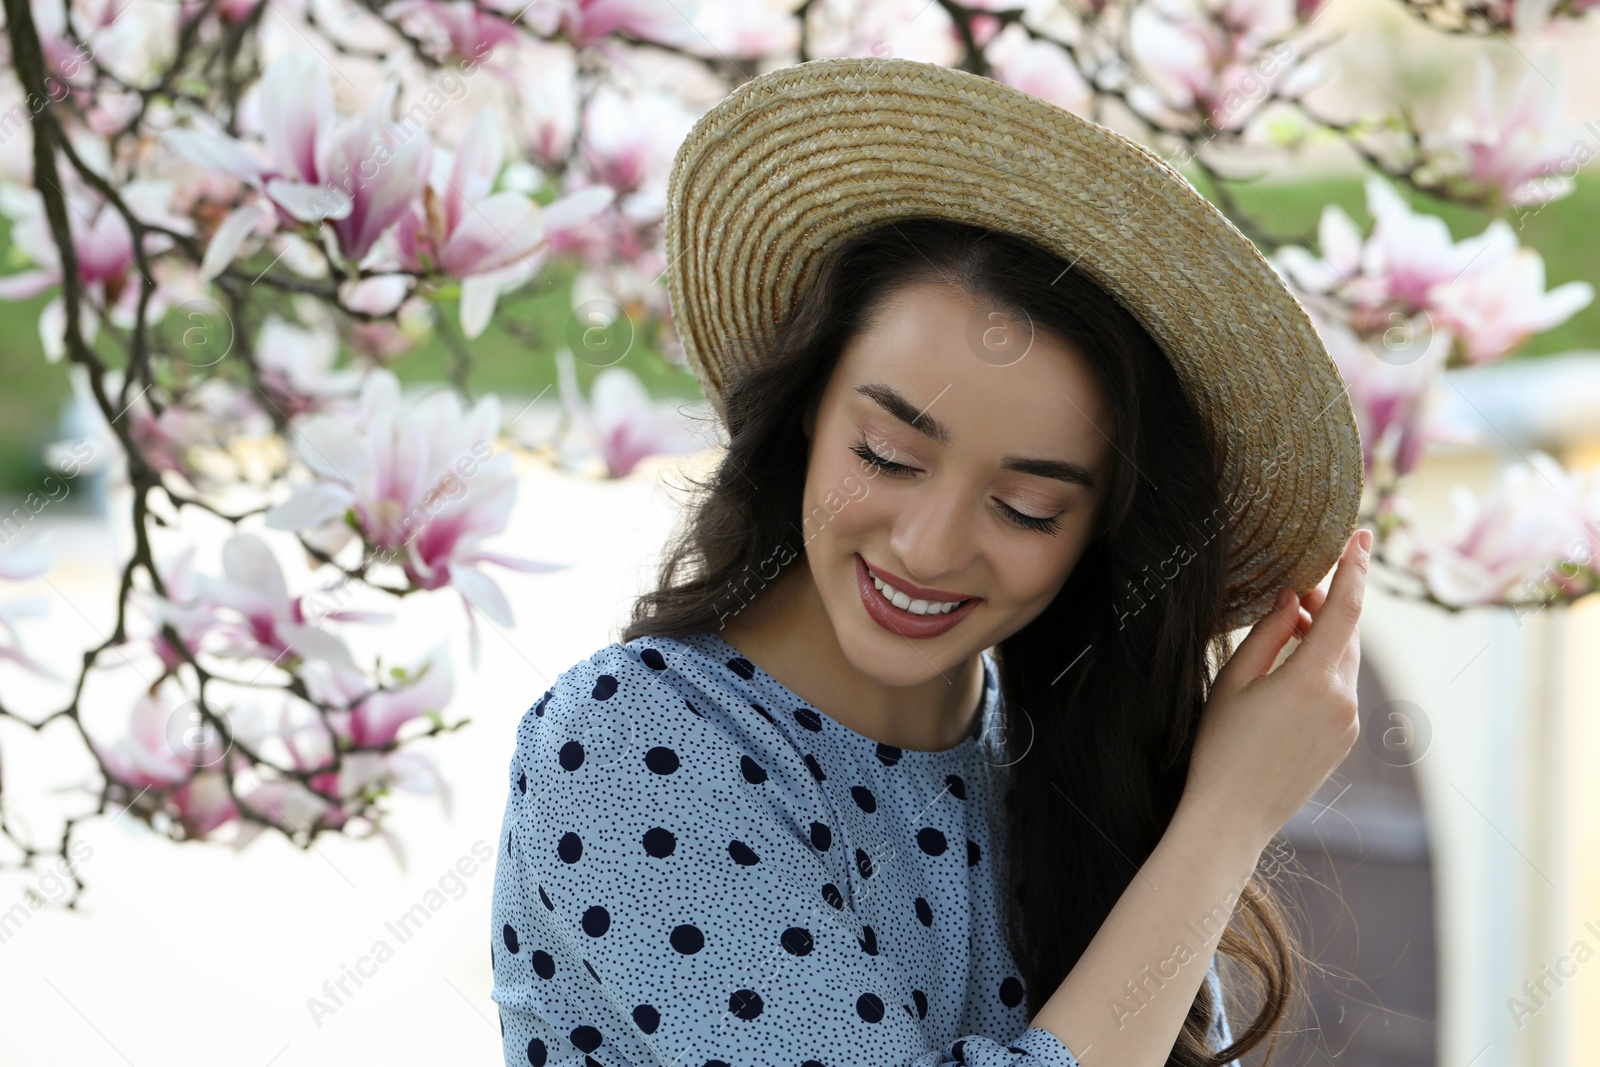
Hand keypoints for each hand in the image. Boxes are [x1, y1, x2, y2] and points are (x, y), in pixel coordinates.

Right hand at [1180, 529, 1370, 848]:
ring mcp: (1348, 724)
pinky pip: (1341, 690)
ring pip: (1346, 662)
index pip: (1346, 610)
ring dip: (1325, 638)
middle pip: (1349, 634)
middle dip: (1330, 605)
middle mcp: (1342, 700)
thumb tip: (1293, 597)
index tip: (1360, 537)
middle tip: (1296, 589)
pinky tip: (1292, 671)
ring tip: (1289, 628)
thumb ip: (1269, 633)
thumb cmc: (1220, 746)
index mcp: (1313, 680)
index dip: (1354, 569)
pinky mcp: (1344, 740)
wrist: (1233, 816)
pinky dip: (1325, 668)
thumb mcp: (1234, 681)